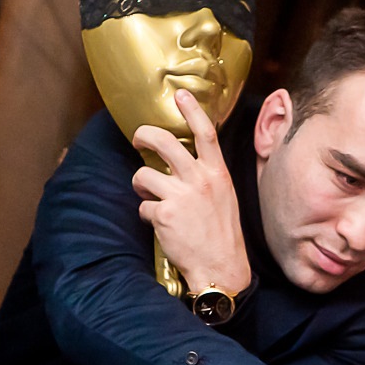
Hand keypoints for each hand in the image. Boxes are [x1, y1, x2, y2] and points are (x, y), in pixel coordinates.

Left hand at [130, 89, 252, 294]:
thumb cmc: (223, 235)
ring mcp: (181, 196)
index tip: (180, 95)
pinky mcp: (164, 215)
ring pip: (143, 174)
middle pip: (164, 141)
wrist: (222, 269)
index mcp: (217, 175)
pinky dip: (148, 215)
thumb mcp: (225, 198)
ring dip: (141, 185)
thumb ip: (207, 177)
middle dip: (144, 136)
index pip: (205, 133)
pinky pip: (143, 206)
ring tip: (150, 196)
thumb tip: (185, 162)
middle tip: (139, 140)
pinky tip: (161, 226)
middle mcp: (199, 180)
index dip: (192, 110)